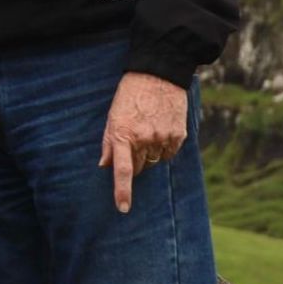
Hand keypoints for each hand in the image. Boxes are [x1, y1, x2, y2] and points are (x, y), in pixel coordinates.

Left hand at [98, 71, 187, 213]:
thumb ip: (109, 142)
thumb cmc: (130, 95)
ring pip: (154, 160)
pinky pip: (169, 153)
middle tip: (132, 144)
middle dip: (132, 162)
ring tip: (147, 130)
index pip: (122, 169)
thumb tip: (103, 165)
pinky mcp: (179, 136)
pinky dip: (164, 147)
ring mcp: (163, 138)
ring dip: (148, 153)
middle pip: (138, 167)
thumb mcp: (112, 115)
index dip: (122, 191)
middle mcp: (144, 139)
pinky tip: (160, 130)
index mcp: (123, 134)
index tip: (123, 208)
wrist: (157, 76)